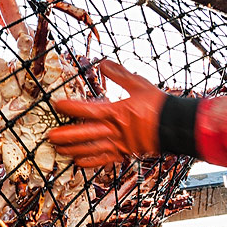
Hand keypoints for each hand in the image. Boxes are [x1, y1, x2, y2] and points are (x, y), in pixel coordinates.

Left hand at [47, 61, 164, 168]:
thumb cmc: (159, 105)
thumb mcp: (140, 84)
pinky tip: (78, 162)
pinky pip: (104, 160)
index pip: (88, 110)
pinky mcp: (125, 153)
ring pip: (91, 149)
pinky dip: (90, 162)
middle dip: (66, 135)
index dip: (70, 107)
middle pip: (85, 134)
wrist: (177, 126)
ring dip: (73, 150)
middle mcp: (116, 130)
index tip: (56, 104)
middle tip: (49, 136)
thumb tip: (103, 63)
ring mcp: (120, 144)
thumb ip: (119, 74)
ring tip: (59, 149)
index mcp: (117, 112)